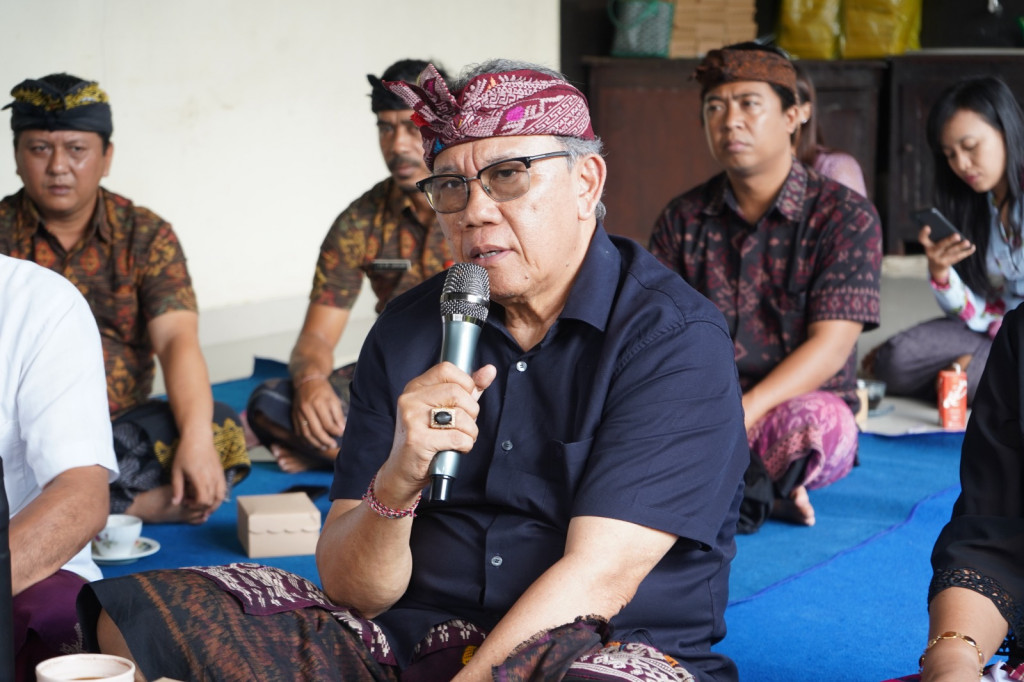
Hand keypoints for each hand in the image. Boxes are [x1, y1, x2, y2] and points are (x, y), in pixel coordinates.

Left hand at [170, 430, 225, 522]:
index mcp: (200, 478)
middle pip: (212, 501)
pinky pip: (224, 489)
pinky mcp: (221, 473)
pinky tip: (211, 498)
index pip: (203, 500)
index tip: (186, 502)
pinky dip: (218, 497)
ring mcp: (219, 476)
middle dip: (201, 507)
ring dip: (213, 505)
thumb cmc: (185, 453)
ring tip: (205, 508)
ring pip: (221, 497)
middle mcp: (212, 478)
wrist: (198, 438)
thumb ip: (177, 488)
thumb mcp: (176, 471)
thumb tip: (175, 503)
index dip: (195, 506)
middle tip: (191, 503)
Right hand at [292, 376, 345, 450]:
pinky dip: (305, 440)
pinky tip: (313, 444)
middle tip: (332, 445)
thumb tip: (341, 430)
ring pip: (306, 433)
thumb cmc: (323, 391)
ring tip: (324, 447)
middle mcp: (306, 408)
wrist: (307, 380)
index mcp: (318, 403)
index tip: (341, 435)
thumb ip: (338, 415)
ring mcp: (298, 412)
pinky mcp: (294, 415)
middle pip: (316, 430)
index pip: (327, 423)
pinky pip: (298, 432)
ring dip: (315, 443)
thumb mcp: (334, 400)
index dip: (335, 432)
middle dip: (325, 441)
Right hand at [374, 362, 496, 507]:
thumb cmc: (426, 440)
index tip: (465, 401)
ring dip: (470, 431)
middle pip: (457, 392)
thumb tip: (489, 370)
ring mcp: (411, 418)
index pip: (447, 369)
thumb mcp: (446, 409)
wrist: (402, 472)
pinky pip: (457, 437)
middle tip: (464, 425)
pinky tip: (455, 448)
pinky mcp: (417, 439)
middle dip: (471, 412)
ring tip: (460, 438)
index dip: (465, 384)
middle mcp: (410, 399)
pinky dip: (465, 445)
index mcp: (415, 387)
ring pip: (460, 415)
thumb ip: (467, 389)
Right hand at [919, 225, 974, 283]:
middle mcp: (931, 253)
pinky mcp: (946, 264)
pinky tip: (972, 247)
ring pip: (951, 252)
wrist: (935, 267)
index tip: (927, 227)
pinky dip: (966, 252)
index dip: (923, 233)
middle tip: (957, 236)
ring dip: (960, 247)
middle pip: (940, 246)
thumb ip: (940, 238)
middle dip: (949, 241)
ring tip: (967, 242)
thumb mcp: (934, 244)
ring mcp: (938, 259)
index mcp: (927, 245)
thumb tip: (956, 235)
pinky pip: (958, 257)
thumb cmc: (937, 250)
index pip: (922, 239)